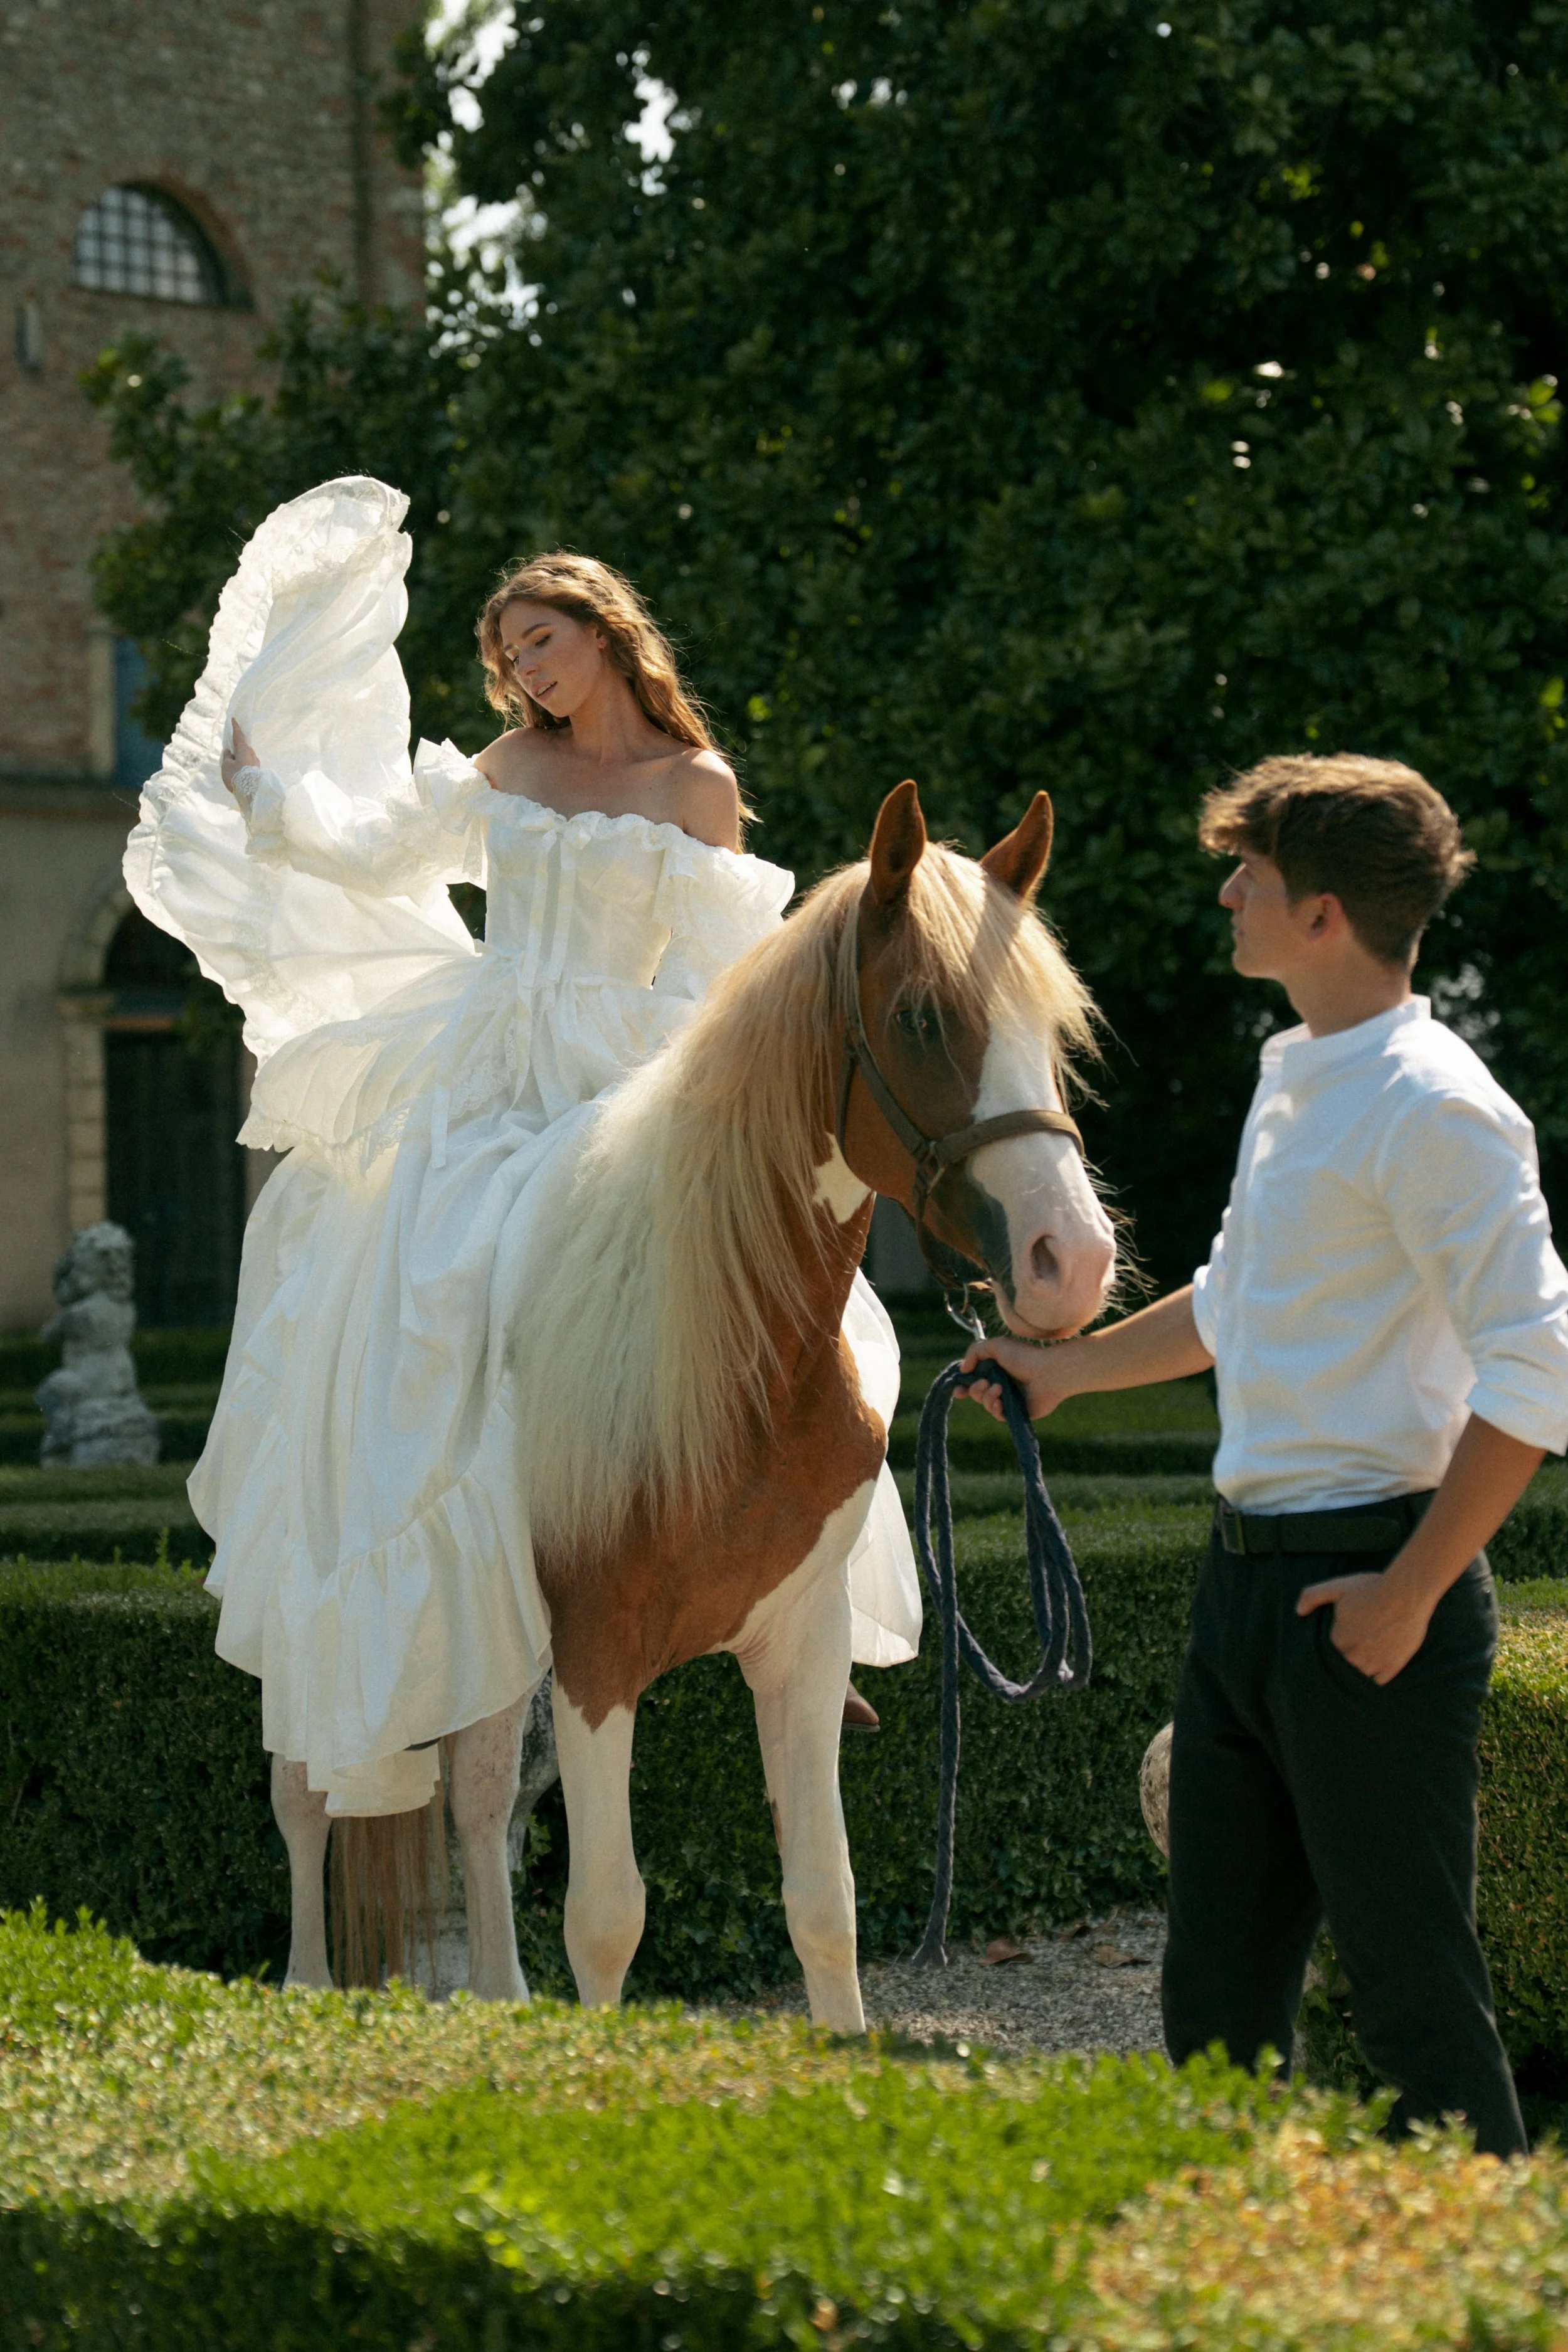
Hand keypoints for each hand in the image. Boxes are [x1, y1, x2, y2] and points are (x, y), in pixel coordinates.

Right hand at [220, 720, 258, 794]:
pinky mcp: (258, 771)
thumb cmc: (237, 775)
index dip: (235, 728)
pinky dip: (243, 765)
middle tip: (230, 751)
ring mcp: (256, 763)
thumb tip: (229, 752)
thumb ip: (227, 757)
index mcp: (244, 749)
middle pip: (243, 747)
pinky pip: (248, 764)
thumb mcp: (226, 765)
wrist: (251, 792)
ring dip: (240, 758)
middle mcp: (252, 754)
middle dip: (237, 747)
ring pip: (246, 756)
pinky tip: (239, 772)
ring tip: (233, 766)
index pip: (239, 735)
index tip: (234, 720)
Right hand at [954, 1333, 1070, 1423]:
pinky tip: (1001, 1400)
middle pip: (975, 1392)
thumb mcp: (996, 1345)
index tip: (958, 1389)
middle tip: (985, 1383)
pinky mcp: (1016, 1411)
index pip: (973, 1379)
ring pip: (985, 1404)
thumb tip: (963, 1369)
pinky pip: (997, 1414)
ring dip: (986, 1397)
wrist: (1048, 1373)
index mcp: (996, 1369)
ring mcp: (1008, 1398)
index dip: (963, 1385)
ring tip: (999, 1389)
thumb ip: (975, 1351)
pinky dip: (995, 1407)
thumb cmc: (1025, 1356)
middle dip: (975, 1389)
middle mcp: (1001, 1384)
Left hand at [1295, 1570, 1432, 1686]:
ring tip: (1361, 1661)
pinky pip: (1377, 1682)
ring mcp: (1374, 1664)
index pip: (1328, 1651)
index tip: (1339, 1638)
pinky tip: (1374, 1670)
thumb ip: (1312, 1596)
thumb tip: (1298, 1611)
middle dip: (1344, 1659)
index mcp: (1338, 1640)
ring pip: (1359, 1675)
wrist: (1406, 1593)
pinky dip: (1374, 1678)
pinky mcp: (1392, 1667)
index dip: (1333, 1644)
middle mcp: (1354, 1656)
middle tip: (1353, 1648)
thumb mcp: (1337, 1586)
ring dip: (1357, 1669)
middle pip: (1343, 1665)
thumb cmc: (1371, 1588)